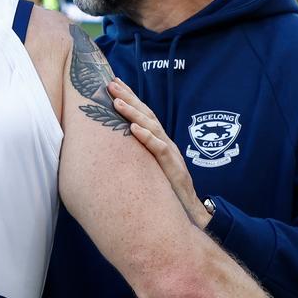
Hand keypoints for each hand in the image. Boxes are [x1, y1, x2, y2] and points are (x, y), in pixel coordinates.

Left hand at [107, 79, 210, 227]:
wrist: (187, 213)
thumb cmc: (165, 190)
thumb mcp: (148, 168)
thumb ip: (138, 155)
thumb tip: (114, 146)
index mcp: (159, 142)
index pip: (143, 115)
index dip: (130, 98)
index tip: (114, 84)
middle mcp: (165, 143)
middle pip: (146, 115)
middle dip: (128, 98)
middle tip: (110, 84)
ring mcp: (170, 154)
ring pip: (152, 128)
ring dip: (134, 114)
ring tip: (117, 102)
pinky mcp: (173, 168)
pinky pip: (159, 149)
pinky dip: (147, 138)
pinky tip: (134, 129)